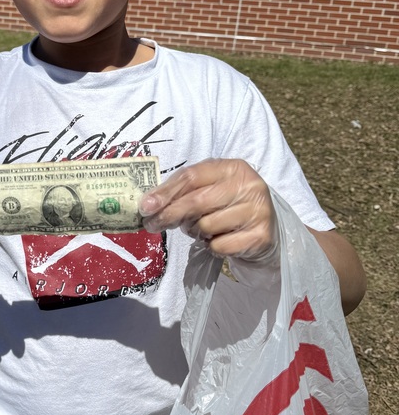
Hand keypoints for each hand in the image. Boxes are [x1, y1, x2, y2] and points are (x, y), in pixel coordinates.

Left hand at [139, 158, 278, 265]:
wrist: (268, 230)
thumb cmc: (230, 207)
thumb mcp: (210, 190)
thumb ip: (185, 192)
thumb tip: (150, 204)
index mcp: (232, 168)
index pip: (191, 176)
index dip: (165, 192)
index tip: (146, 206)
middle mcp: (248, 185)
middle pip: (197, 201)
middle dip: (170, 214)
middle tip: (153, 224)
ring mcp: (257, 210)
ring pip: (207, 225)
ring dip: (196, 232)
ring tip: (204, 230)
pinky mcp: (260, 235)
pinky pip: (220, 245)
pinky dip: (213, 246)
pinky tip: (221, 240)